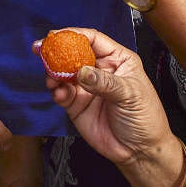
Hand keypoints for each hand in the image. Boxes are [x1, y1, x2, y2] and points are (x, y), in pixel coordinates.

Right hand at [41, 29, 171, 167]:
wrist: (139, 151)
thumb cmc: (144, 118)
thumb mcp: (130, 95)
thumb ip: (105, 82)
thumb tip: (82, 71)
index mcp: (117, 60)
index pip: (93, 40)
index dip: (74, 35)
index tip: (56, 36)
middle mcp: (99, 70)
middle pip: (73, 53)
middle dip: (56, 51)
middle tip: (41, 50)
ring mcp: (86, 87)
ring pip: (63, 72)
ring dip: (53, 72)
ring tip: (51, 77)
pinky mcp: (76, 104)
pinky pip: (61, 93)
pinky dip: (56, 91)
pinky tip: (59, 93)